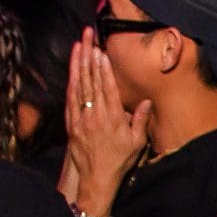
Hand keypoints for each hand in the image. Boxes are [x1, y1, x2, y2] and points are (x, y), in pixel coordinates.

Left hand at [64, 29, 151, 211]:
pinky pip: (70, 98)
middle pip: (91, 80)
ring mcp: (81, 118)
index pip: (107, 88)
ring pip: (79, 86)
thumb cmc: (120, 161)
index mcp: (113, 118)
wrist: (97, 179)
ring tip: (79, 45)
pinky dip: (71, 82)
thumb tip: (145, 101)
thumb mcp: (137, 143)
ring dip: (78, 64)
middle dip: (89, 56)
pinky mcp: (72, 123)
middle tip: (88, 37)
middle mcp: (95, 115)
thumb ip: (140, 120)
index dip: (104, 68)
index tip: (101, 51)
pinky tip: (72, 69)